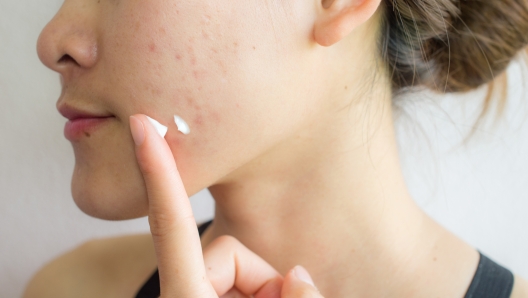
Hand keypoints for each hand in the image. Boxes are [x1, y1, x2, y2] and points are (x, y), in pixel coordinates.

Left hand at [129, 114, 322, 297]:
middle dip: (259, 277)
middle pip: (227, 249)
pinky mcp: (200, 296)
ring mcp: (191, 294)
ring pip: (236, 264)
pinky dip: (254, 291)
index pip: (173, 224)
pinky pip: (234, 279)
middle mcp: (182, 295)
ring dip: (261, 289)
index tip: (143, 128)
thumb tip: (297, 274)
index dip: (159, 172)